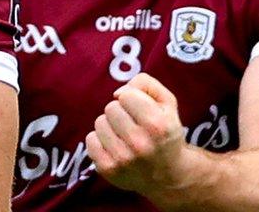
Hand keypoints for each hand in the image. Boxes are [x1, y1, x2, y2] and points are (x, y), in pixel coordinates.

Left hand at [85, 73, 187, 198]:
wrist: (168, 175)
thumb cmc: (165, 132)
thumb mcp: (167, 103)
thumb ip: (145, 84)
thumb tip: (117, 93)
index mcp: (157, 125)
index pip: (126, 95)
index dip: (132, 99)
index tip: (140, 110)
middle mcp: (140, 143)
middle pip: (111, 108)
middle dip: (120, 112)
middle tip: (133, 124)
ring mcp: (122, 159)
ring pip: (99, 122)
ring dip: (110, 126)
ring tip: (124, 136)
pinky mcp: (107, 169)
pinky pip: (90, 140)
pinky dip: (100, 140)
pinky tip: (115, 146)